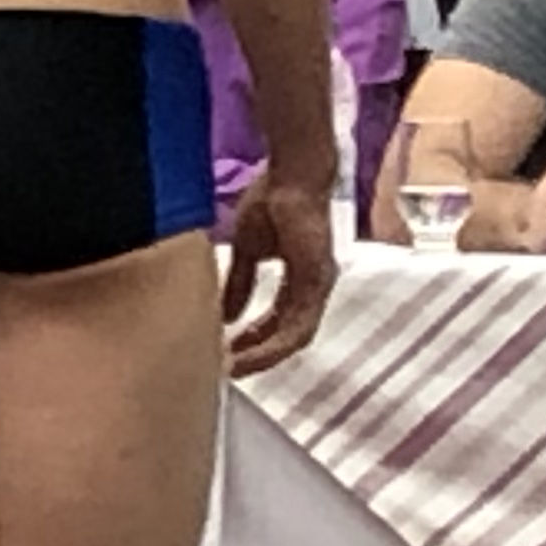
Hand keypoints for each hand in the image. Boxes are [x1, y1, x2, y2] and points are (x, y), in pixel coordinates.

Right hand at [221, 174, 337, 375]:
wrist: (291, 176)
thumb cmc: (272, 201)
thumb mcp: (247, 250)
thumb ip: (240, 283)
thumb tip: (226, 314)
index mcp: (300, 279)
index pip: (279, 321)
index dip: (255, 339)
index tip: (228, 352)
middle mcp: (314, 288)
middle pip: (288, 336)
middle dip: (258, 354)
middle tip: (229, 369)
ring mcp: (319, 287)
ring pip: (294, 338)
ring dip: (264, 356)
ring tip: (234, 367)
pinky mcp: (316, 283)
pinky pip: (297, 328)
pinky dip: (272, 345)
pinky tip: (248, 353)